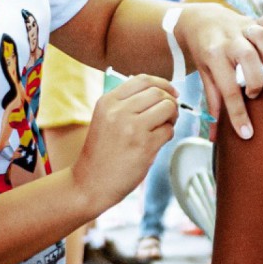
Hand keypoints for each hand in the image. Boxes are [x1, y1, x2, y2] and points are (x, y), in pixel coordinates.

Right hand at [73, 74, 177, 210]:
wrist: (90, 183)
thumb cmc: (101, 153)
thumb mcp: (105, 119)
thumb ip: (127, 103)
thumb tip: (161, 92)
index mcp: (108, 101)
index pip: (142, 79)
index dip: (162, 84)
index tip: (171, 91)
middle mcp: (119, 111)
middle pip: (158, 92)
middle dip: (170, 101)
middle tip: (170, 113)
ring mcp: (132, 128)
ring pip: (168, 108)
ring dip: (172, 116)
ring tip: (164, 127)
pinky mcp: (144, 146)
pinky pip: (169, 130)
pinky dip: (168, 134)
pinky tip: (157, 142)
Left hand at [176, 5, 262, 139]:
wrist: (199, 20)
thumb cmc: (205, 53)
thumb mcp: (205, 76)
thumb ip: (213, 103)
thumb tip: (215, 137)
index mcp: (212, 56)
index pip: (227, 89)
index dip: (238, 114)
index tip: (247, 133)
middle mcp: (228, 39)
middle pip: (248, 58)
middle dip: (256, 81)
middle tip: (254, 93)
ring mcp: (242, 27)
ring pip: (262, 37)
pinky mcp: (255, 19)